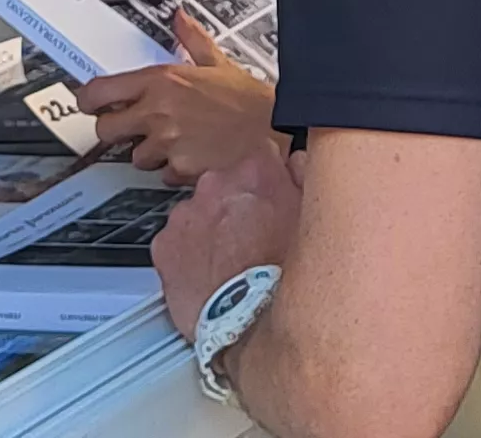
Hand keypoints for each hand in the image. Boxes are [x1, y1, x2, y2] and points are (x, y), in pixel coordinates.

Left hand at [74, 13, 286, 184]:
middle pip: (105, 130)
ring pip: (135, 157)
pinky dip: (175, 170)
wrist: (278, 129)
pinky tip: (194, 156)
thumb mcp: (219, 63)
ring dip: (149, 153)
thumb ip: (192, 40)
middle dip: (115, 131)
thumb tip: (179, 17)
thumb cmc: (250, 100)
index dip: (90, 101)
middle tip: (132, 128)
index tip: (93, 104)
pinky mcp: (181, 168)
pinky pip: (164, 175)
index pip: (99, 91)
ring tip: (176, 141)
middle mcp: (158, 111)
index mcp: (161, 80)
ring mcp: (168, 142)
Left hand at [155, 145, 304, 338]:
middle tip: (255, 239)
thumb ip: (307, 179)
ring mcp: (186, 214)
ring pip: (199, 214)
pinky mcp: (164, 245)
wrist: (251, 322)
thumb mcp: (316, 219)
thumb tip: (298, 164)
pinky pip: (175, 242)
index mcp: (257, 171)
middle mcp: (216, 184)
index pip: (261, 158)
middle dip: (237, 206)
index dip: (269, 183)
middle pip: (226, 186)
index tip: (272, 200)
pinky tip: (210, 274)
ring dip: (212, 230)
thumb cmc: (285, 276)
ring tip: (232, 263)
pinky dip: (188, 254)